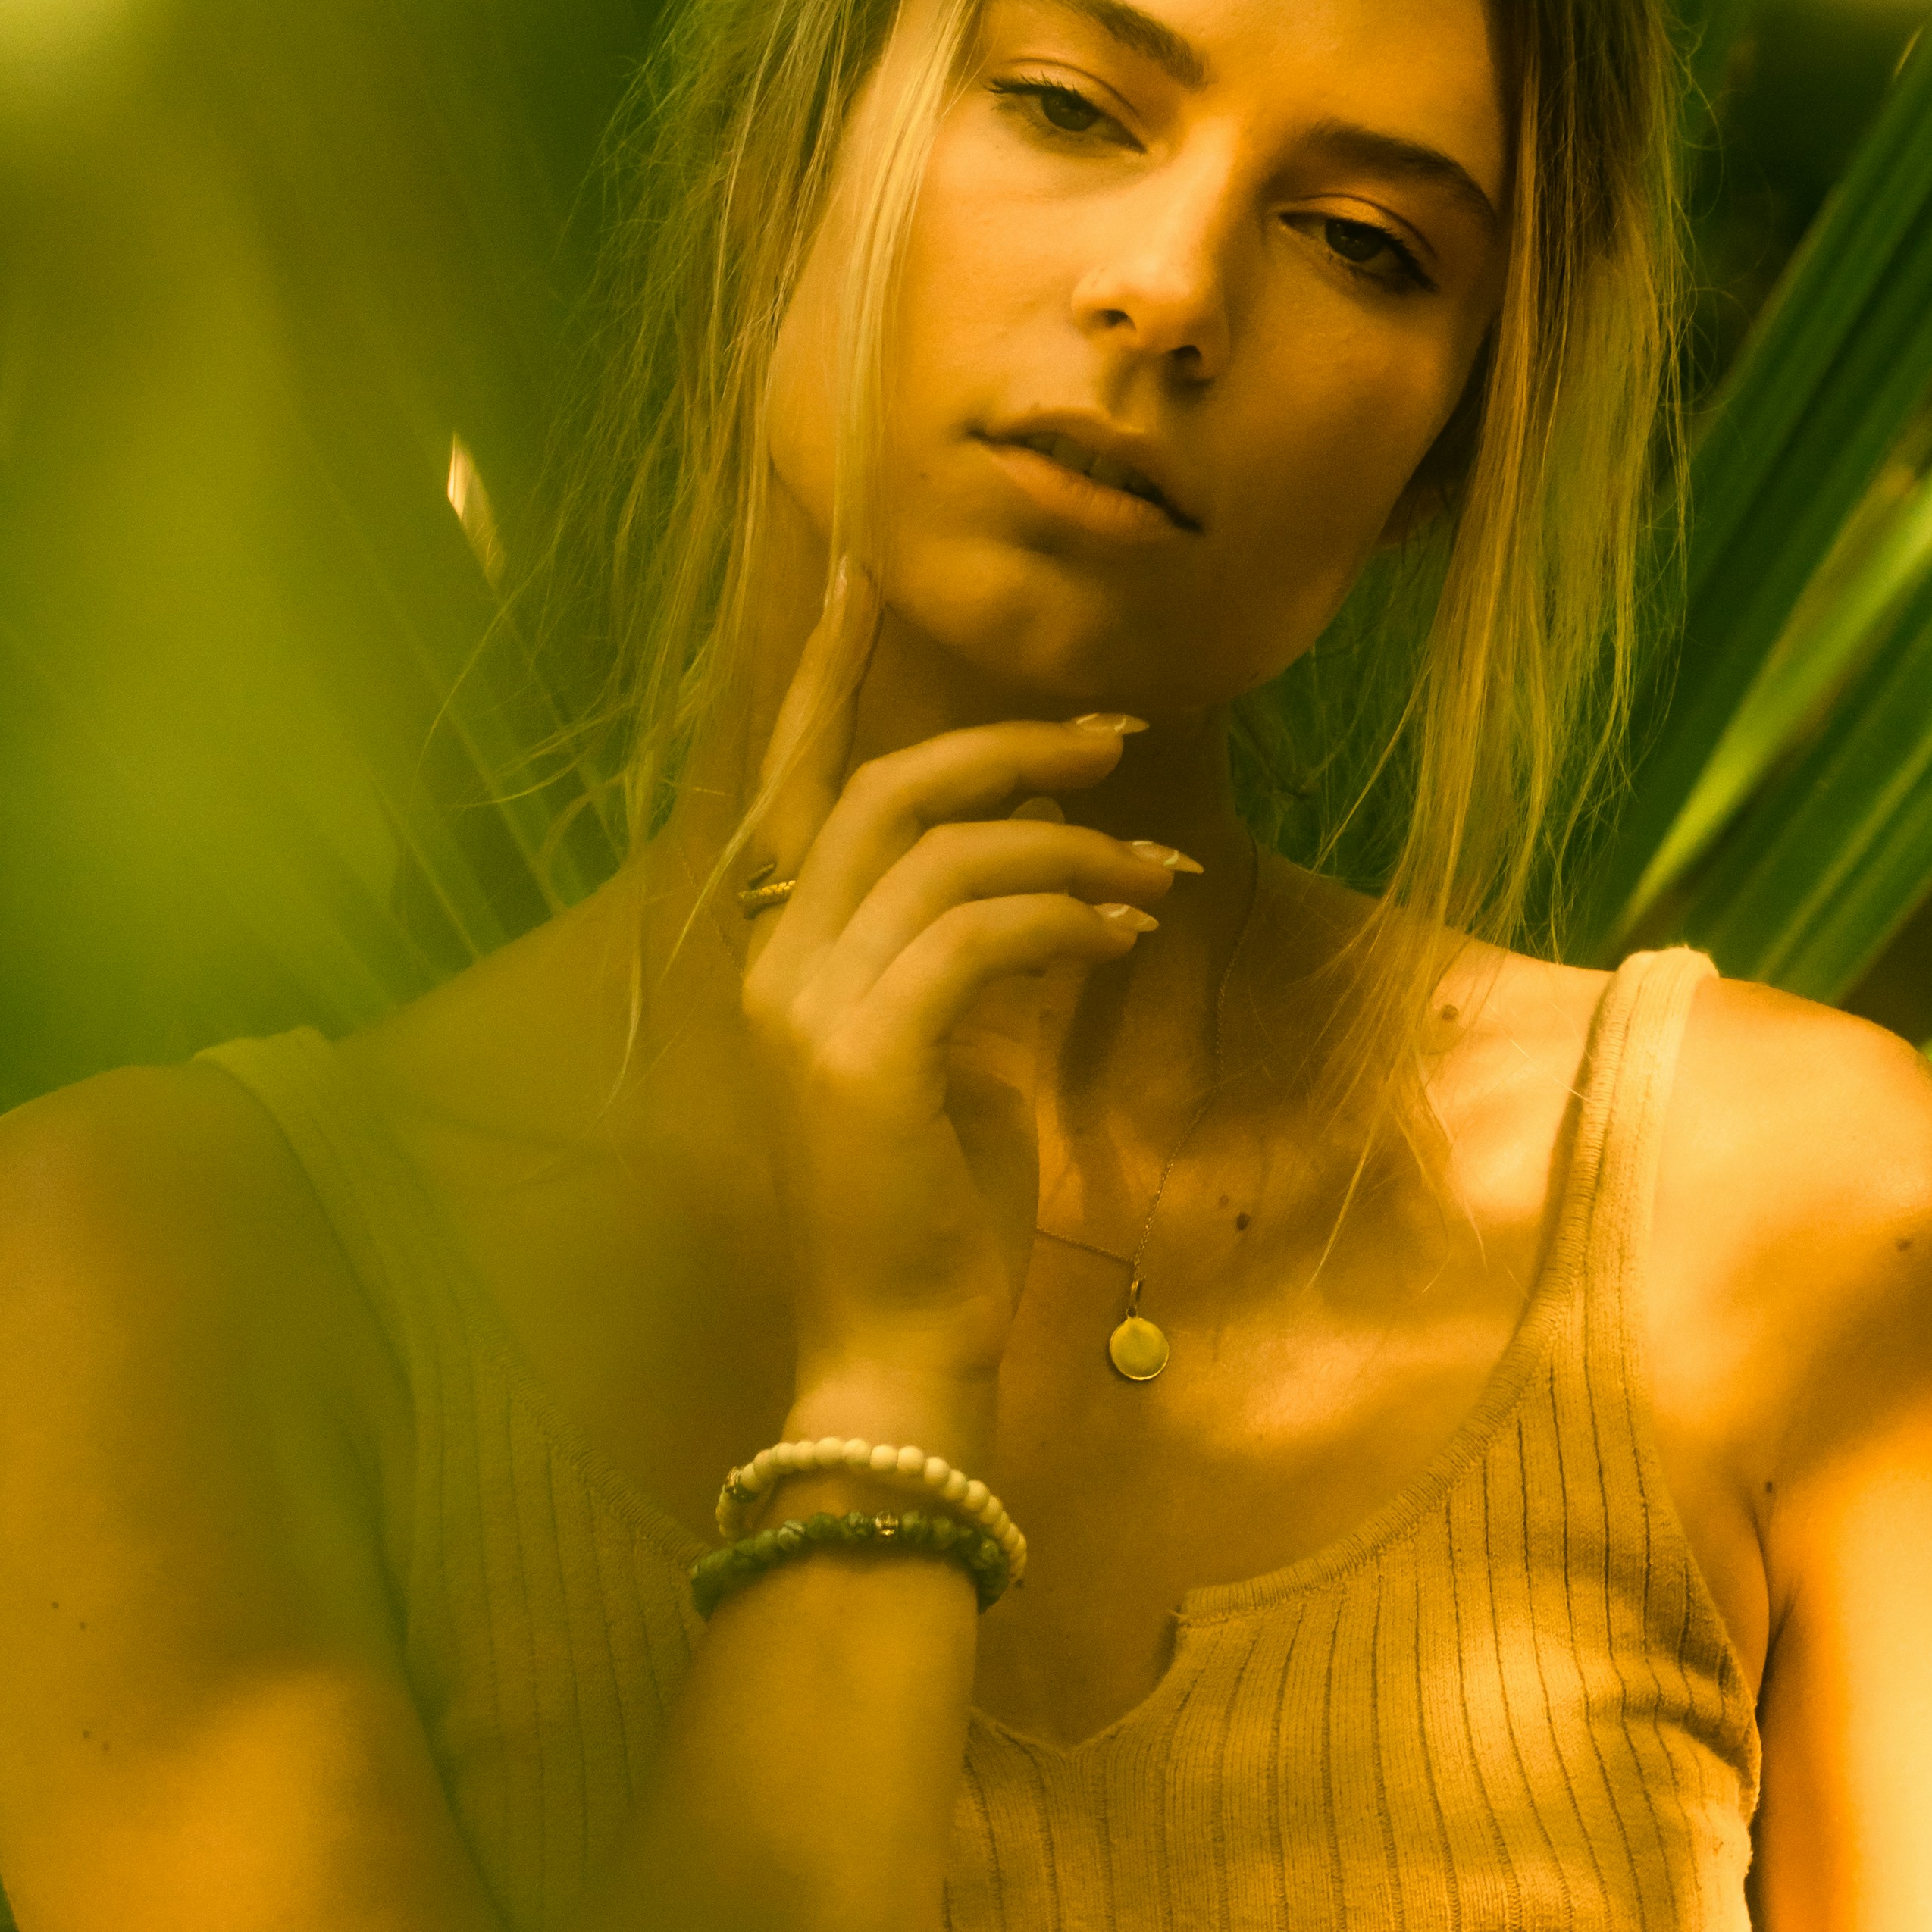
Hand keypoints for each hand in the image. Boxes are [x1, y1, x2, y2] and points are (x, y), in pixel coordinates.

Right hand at [735, 569, 1181, 1411]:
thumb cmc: (933, 1219)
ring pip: (948, 853)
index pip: (796, 787)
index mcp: (782, 960)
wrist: (897, 1347)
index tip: (866, 584)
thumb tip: (1055, 882)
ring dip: (1071, 846)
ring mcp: (811, 1007)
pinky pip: (983, 929)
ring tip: (1155, 876)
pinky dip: (1067, 913)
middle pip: (883, 792)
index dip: (824, 682)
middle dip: (1006, 747)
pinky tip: (1128, 931)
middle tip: (1116, 740)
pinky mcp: (868, 1051)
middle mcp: (777, 966)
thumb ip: (979, 961)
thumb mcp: (957, 1061)